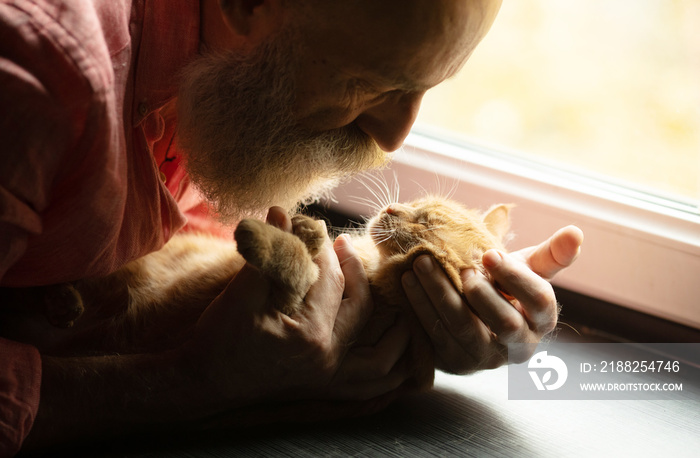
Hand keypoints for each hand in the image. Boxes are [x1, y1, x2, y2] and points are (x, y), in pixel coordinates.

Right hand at [184, 207, 410, 414]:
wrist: (203, 381)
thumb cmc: (219, 336)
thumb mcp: (240, 292)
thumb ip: (267, 253)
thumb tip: (281, 212)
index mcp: (310, 333)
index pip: (330, 279)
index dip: (322, 247)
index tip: (314, 225)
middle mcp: (328, 358)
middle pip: (358, 305)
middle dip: (352, 269)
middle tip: (341, 243)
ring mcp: (329, 378)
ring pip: (382, 358)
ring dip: (396, 330)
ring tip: (396, 297)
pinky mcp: (325, 388)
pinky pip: (371, 386)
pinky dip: (390, 374)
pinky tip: (401, 353)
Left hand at [402, 225, 582, 372]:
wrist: (474, 315)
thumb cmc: (504, 286)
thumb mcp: (527, 269)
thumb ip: (549, 253)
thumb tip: (575, 232)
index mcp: (543, 320)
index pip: (541, 302)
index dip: (516, 278)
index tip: (488, 253)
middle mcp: (520, 345)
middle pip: (505, 322)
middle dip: (481, 292)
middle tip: (459, 266)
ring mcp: (487, 358)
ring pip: (465, 328)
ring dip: (441, 294)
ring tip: (421, 264)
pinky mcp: (457, 362)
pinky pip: (438, 335)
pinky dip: (421, 306)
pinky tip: (408, 282)